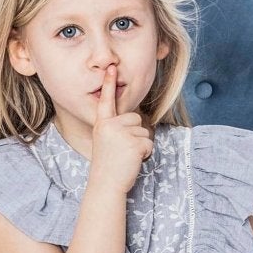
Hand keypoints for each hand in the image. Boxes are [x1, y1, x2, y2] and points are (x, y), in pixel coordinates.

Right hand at [87, 65, 152, 197]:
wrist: (106, 184)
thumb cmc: (108, 166)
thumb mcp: (106, 142)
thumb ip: (116, 128)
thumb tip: (137, 122)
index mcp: (102, 124)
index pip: (107, 101)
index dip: (110, 83)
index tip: (112, 67)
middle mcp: (111, 125)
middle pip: (136, 118)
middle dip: (136, 134)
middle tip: (123, 151)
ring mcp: (122, 133)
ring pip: (144, 131)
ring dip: (141, 145)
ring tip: (126, 157)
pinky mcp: (134, 143)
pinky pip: (149, 143)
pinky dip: (146, 154)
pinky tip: (133, 161)